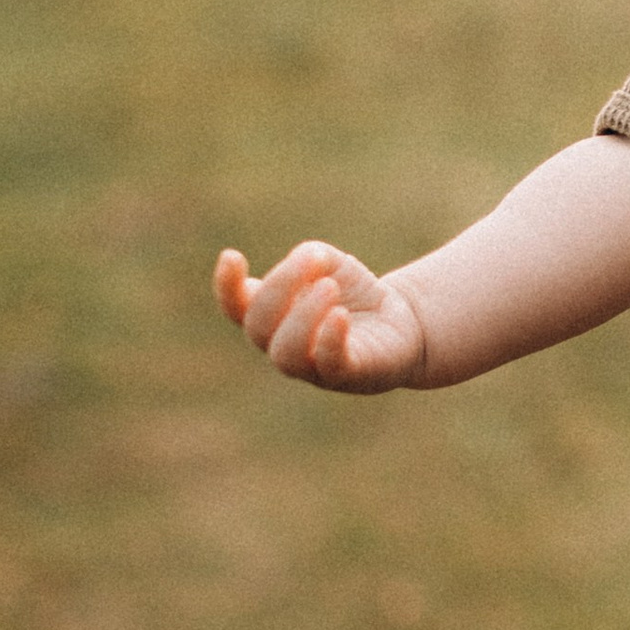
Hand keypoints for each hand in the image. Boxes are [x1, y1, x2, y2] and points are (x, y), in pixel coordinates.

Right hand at [215, 240, 429, 391]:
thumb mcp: (332, 263)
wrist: (402, 322)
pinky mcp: (347, 375)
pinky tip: (340, 314)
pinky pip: (329, 365)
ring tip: (328, 287)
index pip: (236, 307)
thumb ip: (310, 257)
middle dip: (279, 288)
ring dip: (302, 315)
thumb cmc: (354, 294)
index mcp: (273, 316)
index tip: (232, 255)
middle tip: (312, 259)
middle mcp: (284, 345)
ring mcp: (313, 365)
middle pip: (257, 326)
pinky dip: (329, 339)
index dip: (226, 285)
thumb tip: (306, 260)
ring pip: (285, 354)